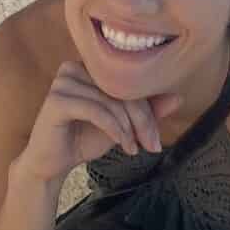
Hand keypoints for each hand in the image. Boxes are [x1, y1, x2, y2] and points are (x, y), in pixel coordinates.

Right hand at [16, 61, 177, 188]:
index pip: (128, 82)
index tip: (155, 138)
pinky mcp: (56, 99)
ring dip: (128, 128)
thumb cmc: (83, 139)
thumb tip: (178, 97)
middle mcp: (75, 67)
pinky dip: (114, 129)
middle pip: (122, 90)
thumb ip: (146, 110)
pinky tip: (123, 145)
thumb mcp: (121, 125)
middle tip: (152, 145)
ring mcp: (64, 81)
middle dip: (142, 120)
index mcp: (90, 67)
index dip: (147, 109)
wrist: (51, 163)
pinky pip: (96, 110)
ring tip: (133, 148)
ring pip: (111, 101)